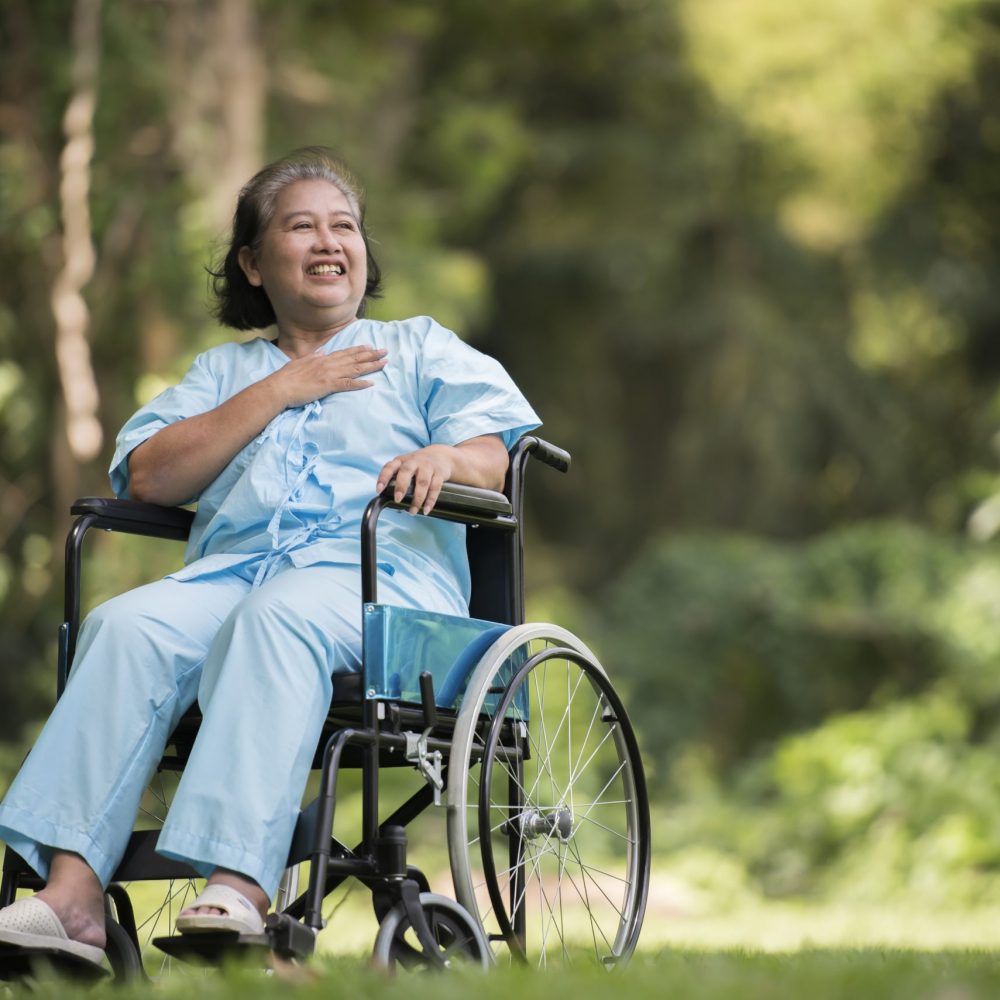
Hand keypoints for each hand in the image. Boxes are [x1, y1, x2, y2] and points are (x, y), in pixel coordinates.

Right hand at [270, 345, 386, 407]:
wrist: (279, 388)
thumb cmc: (287, 377)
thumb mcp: (301, 362)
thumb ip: (313, 357)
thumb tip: (322, 352)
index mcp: (322, 358)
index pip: (345, 352)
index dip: (359, 349)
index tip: (370, 346)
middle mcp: (328, 364)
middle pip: (354, 358)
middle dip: (371, 354)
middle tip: (385, 351)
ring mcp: (329, 374)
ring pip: (355, 369)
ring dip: (371, 366)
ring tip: (384, 363)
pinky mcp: (328, 386)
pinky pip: (347, 384)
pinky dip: (360, 383)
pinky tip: (371, 383)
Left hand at [376, 445, 455, 514]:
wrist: (441, 455)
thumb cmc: (419, 464)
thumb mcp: (406, 466)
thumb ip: (398, 479)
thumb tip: (390, 501)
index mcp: (402, 461)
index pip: (389, 467)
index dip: (383, 478)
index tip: (379, 490)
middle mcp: (414, 462)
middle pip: (406, 472)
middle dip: (401, 486)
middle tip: (398, 499)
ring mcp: (427, 467)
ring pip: (422, 482)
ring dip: (417, 499)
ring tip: (412, 511)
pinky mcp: (439, 473)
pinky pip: (435, 488)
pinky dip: (430, 500)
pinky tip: (426, 509)